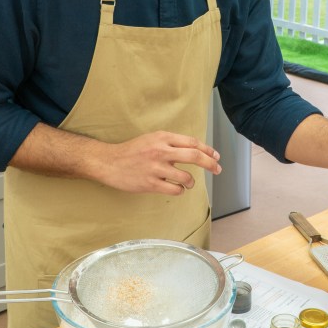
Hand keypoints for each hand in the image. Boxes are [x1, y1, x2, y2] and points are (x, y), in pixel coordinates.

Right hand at [94, 130, 221, 195]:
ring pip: (186, 176)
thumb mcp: (151, 139)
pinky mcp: (150, 183)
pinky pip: (174, 189)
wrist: (109, 162)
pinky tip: (176, 188)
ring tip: (188, 183)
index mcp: (162, 137)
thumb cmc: (131, 151)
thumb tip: (193, 150)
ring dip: (191, 181)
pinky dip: (179, 190)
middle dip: (210, 164)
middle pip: (194, 156)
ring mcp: (156, 168)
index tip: (215, 156)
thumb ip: (170, 143)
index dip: (207, 150)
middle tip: (218, 169)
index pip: (192, 142)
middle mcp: (161, 151)